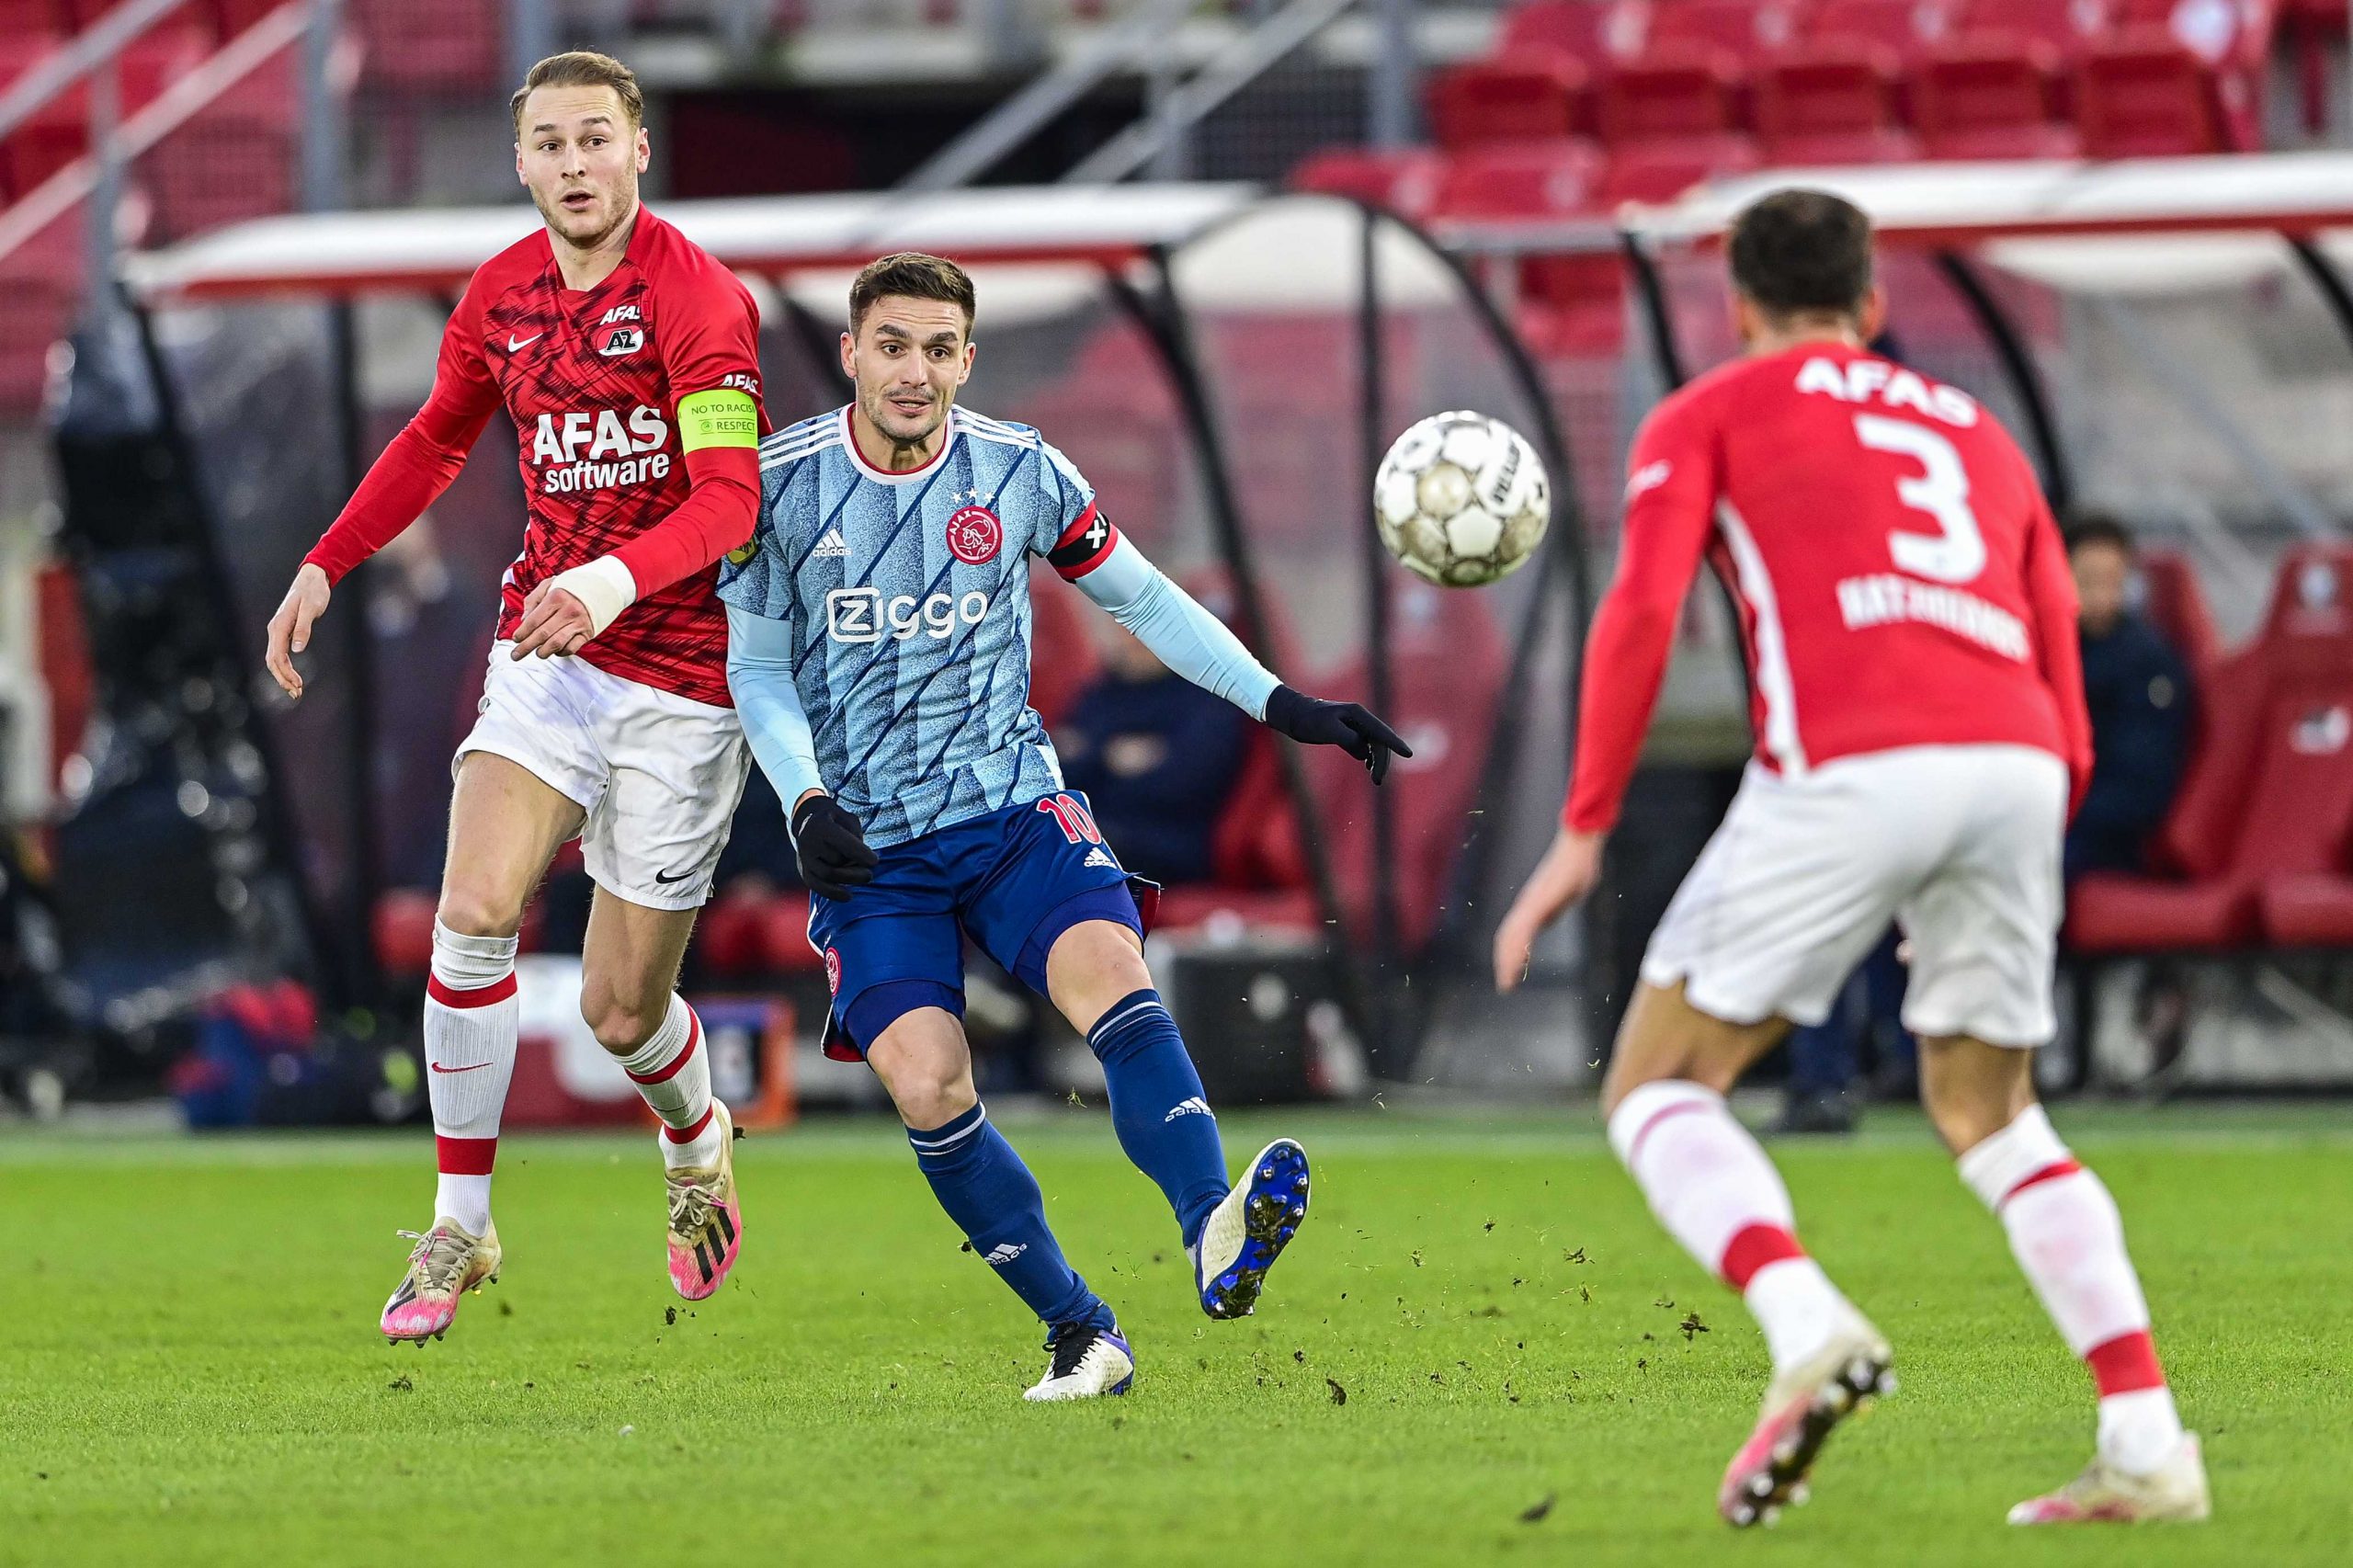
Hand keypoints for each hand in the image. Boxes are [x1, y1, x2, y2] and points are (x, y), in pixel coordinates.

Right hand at [263, 563, 331, 699]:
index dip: (285, 673)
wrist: (313, 578)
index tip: (297, 685)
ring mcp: (278, 631)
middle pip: (272, 661)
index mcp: (279, 626)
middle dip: (283, 679)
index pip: (276, 656)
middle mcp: (275, 630)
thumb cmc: (313, 592)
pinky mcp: (285, 631)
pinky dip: (286, 667)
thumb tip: (297, 649)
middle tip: (297, 694)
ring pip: (275, 659)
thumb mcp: (311, 609)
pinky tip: (294, 677)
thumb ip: (304, 628)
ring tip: (296, 691)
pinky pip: (280, 654)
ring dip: (283, 676)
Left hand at [510, 581, 593, 659]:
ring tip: (538, 653)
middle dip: (526, 647)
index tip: (516, 639)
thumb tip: (523, 620)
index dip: (522, 632)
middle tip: (516, 655)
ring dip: (543, 652)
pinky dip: (561, 652)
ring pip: (556, 643)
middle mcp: (568, 611)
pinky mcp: (587, 633)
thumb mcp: (549, 585)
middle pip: (542, 634)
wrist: (600, 588)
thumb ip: (533, 600)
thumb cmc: (570, 588)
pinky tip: (555, 651)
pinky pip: (571, 648)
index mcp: (556, 597)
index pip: (534, 620)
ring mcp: (579, 623)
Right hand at [791, 790, 878, 901]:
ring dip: (848, 879)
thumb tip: (863, 859)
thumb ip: (856, 836)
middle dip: (856, 870)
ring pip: (827, 875)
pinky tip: (848, 896)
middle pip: (835, 861)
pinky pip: (816, 886)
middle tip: (869, 874)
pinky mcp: (803, 870)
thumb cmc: (837, 822)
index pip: (843, 843)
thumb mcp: (849, 819)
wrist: (809, 823)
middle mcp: (808, 841)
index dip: (861, 854)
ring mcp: (803, 857)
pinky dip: (832, 893)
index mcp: (821, 825)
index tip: (875, 861)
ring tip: (863, 877)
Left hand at [1262, 684, 1413, 783]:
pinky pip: (1365, 745)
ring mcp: (1355, 725)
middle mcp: (1359, 718)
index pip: (1381, 731)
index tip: (1408, 754)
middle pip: (1379, 741)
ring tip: (1375, 778)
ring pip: (1373, 744)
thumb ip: (1349, 740)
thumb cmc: (1308, 720)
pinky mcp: (1348, 732)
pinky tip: (1368, 765)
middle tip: (1377, 781)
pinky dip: (1368, 756)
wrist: (1292, 715)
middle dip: (1382, 760)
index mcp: (1358, 714)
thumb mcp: (1328, 730)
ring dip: (1376, 760)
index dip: (1395, 744)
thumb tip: (1366, 752)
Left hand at [1493, 826, 1603, 992]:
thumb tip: (1558, 905)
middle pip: (1507, 938)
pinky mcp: (1538, 903)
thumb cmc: (1578, 867)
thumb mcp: (1567, 892)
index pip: (1515, 934)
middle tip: (1505, 987)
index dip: (1511, 955)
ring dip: (1508, 962)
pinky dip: (1519, 949)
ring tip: (1508, 983)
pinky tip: (1519, 964)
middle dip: (1504, 964)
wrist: (1579, 848)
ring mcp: (1531, 904)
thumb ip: (1559, 902)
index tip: (1511, 973)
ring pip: (1512, 937)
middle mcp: (1527, 906)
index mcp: (1534, 906)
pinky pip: (1524, 930)